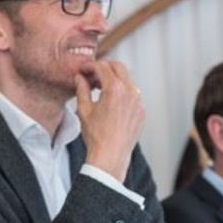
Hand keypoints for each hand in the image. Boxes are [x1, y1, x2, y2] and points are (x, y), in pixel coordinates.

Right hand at [75, 60, 144, 181]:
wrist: (110, 156)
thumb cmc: (96, 136)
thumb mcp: (84, 110)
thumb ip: (82, 89)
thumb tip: (80, 78)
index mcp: (115, 89)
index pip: (102, 67)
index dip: (90, 66)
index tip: (83, 70)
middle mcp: (130, 92)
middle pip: (119, 67)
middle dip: (105, 67)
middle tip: (93, 74)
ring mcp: (139, 102)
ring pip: (128, 80)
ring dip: (115, 80)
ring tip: (101, 89)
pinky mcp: (142, 111)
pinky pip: (133, 95)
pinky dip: (123, 93)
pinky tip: (112, 103)